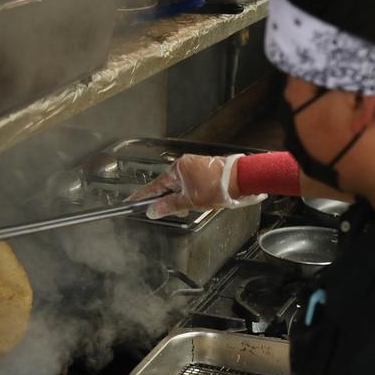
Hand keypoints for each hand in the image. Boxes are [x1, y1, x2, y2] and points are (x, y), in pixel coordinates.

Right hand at [129, 154, 263, 218]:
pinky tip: (203, 200)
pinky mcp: (205, 170)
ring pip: (181, 187)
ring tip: (198, 205)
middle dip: (172, 200)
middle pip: (169, 186)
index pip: (155, 185)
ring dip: (185, 199)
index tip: (131, 201)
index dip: (143, 196)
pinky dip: (193, 194)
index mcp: (177, 168)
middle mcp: (185, 164)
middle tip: (182, 211)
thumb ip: (170, 206)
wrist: (243, 180)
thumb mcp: (191, 201)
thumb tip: (152, 210)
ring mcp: (196, 166)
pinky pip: (192, 184)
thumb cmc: (219, 187)